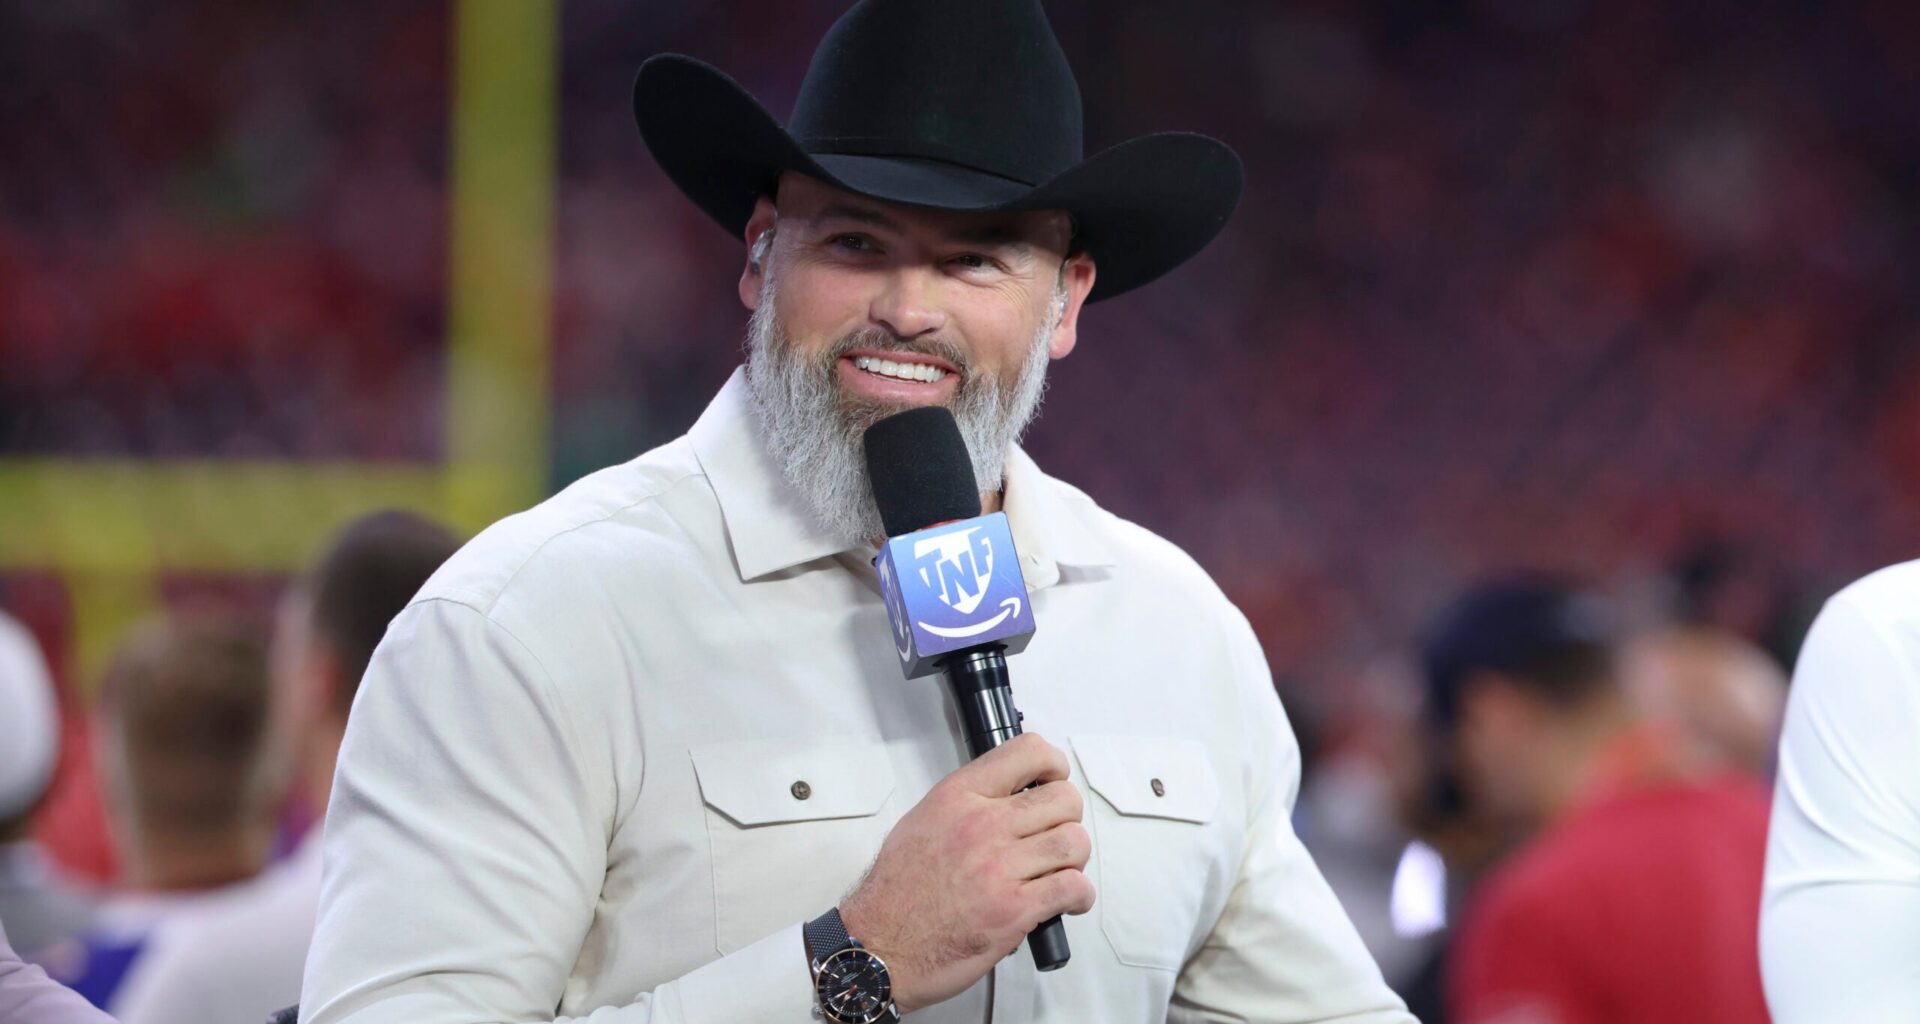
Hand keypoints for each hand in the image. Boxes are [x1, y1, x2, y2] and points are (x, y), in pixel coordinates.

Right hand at [838, 732, 1094, 1012]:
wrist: (879, 947)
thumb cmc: (895, 894)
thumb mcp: (921, 822)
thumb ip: (966, 804)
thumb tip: (1007, 798)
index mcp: (958, 798)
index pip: (1028, 752)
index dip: (1053, 766)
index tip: (1053, 780)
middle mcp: (981, 825)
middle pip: (1063, 799)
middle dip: (1068, 818)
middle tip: (1055, 835)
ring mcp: (999, 868)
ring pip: (1074, 842)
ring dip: (1074, 859)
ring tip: (1059, 871)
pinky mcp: (1013, 910)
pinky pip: (1073, 887)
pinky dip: (1079, 895)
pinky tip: (1066, 901)